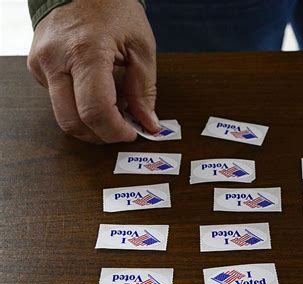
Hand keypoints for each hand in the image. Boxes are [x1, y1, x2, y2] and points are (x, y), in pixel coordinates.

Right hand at [27, 0, 158, 142]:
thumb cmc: (113, 8)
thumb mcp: (141, 47)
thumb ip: (144, 90)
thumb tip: (148, 123)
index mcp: (85, 52)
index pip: (94, 110)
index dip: (114, 131)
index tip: (131, 133)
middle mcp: (55, 61)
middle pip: (72, 122)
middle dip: (100, 135)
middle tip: (122, 131)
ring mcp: (41, 64)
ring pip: (62, 115)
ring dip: (90, 123)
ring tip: (113, 109)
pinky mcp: (37, 67)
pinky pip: (58, 100)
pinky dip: (79, 107)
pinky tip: (96, 94)